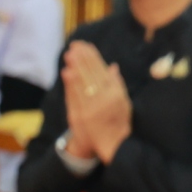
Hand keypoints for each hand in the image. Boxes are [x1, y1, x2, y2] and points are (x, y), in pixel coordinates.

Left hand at [61, 41, 131, 163]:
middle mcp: (103, 101)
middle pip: (91, 75)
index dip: (93, 58)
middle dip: (82, 59)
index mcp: (115, 96)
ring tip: (69, 54)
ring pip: (82, 84)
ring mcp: (90, 109)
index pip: (102, 72)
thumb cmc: (119, 123)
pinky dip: (70, 85)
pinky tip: (66, 72)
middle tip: (75, 45)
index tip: (86, 46)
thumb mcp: (124, 104)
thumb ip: (118, 85)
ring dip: (75, 67)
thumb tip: (113, 66)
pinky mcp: (79, 116)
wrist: (111, 146)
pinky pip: (74, 97)